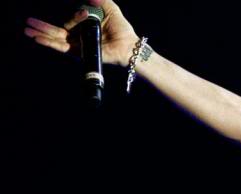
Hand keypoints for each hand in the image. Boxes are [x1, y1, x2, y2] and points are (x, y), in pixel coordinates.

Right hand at [24, 0, 139, 68]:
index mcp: (84, 26)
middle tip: (28, 22)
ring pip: (55, 38)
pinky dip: (49, 43)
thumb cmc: (121, 28)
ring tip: (27, 30)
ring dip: (40, 33)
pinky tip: (37, 39)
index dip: (75, 16)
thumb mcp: (110, 8)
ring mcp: (78, 44)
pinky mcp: (79, 52)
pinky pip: (61, 47)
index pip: (71, 20)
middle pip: (56, 30)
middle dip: (42, 26)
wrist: (128, 45)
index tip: (85, 14)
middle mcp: (79, 35)